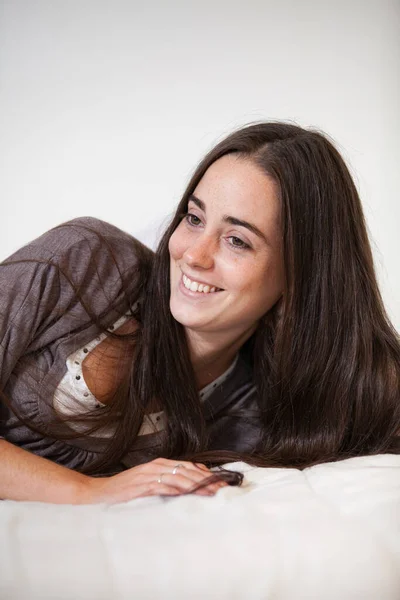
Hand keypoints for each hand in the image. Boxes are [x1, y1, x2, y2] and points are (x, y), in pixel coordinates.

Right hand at [81, 457, 227, 503]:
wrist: (98, 493)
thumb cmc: (124, 490)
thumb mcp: (148, 483)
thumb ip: (167, 482)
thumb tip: (189, 486)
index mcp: (160, 464)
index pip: (190, 466)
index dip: (207, 474)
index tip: (222, 482)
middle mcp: (157, 466)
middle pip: (188, 471)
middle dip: (208, 480)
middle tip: (223, 488)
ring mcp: (149, 475)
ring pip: (180, 477)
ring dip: (198, 485)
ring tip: (212, 493)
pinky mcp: (142, 486)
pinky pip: (164, 487)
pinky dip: (179, 490)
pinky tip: (189, 495)